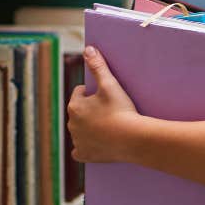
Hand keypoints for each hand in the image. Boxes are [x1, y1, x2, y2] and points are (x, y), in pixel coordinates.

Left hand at [66, 45, 140, 162]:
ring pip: (79, 130)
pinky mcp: (84, 154)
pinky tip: (93, 145)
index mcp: (74, 106)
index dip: (92, 93)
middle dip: (89, 110)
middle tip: (107, 112)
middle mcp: (71, 124)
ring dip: (87, 128)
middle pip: (79, 112)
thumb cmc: (121, 110)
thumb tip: (88, 49)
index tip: (104, 97)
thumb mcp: (110, 84)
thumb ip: (98, 66)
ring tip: (105, 126)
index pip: (79, 93)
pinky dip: (85, 148)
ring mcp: (77, 141)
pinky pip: (79, 151)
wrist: (133, 138)